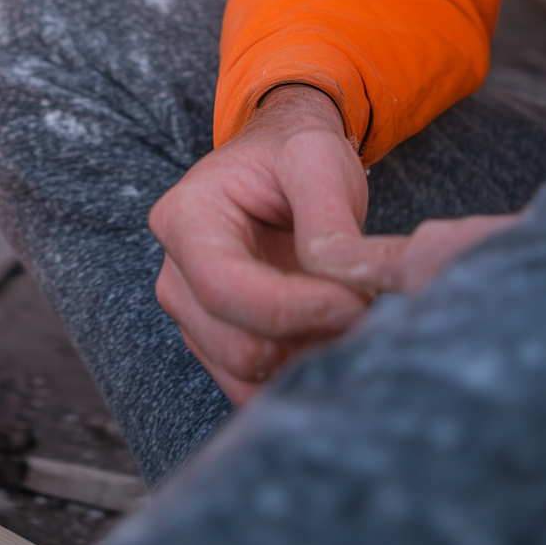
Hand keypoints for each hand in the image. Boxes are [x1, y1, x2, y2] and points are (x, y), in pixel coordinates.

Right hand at [149, 85, 374, 404]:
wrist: (282, 166)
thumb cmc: (294, 155)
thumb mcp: (318, 158)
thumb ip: (329, 219)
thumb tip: (345, 282)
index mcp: (184, 219)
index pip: (225, 288)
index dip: (295, 308)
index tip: (358, 301)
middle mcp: (177, 276)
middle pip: (238, 346)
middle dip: (311, 337)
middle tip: (368, 308)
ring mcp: (194, 318)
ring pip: (249, 378)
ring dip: (311, 360)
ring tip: (355, 316)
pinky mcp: (220, 347)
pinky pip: (256, 389)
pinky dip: (302, 375)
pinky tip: (335, 336)